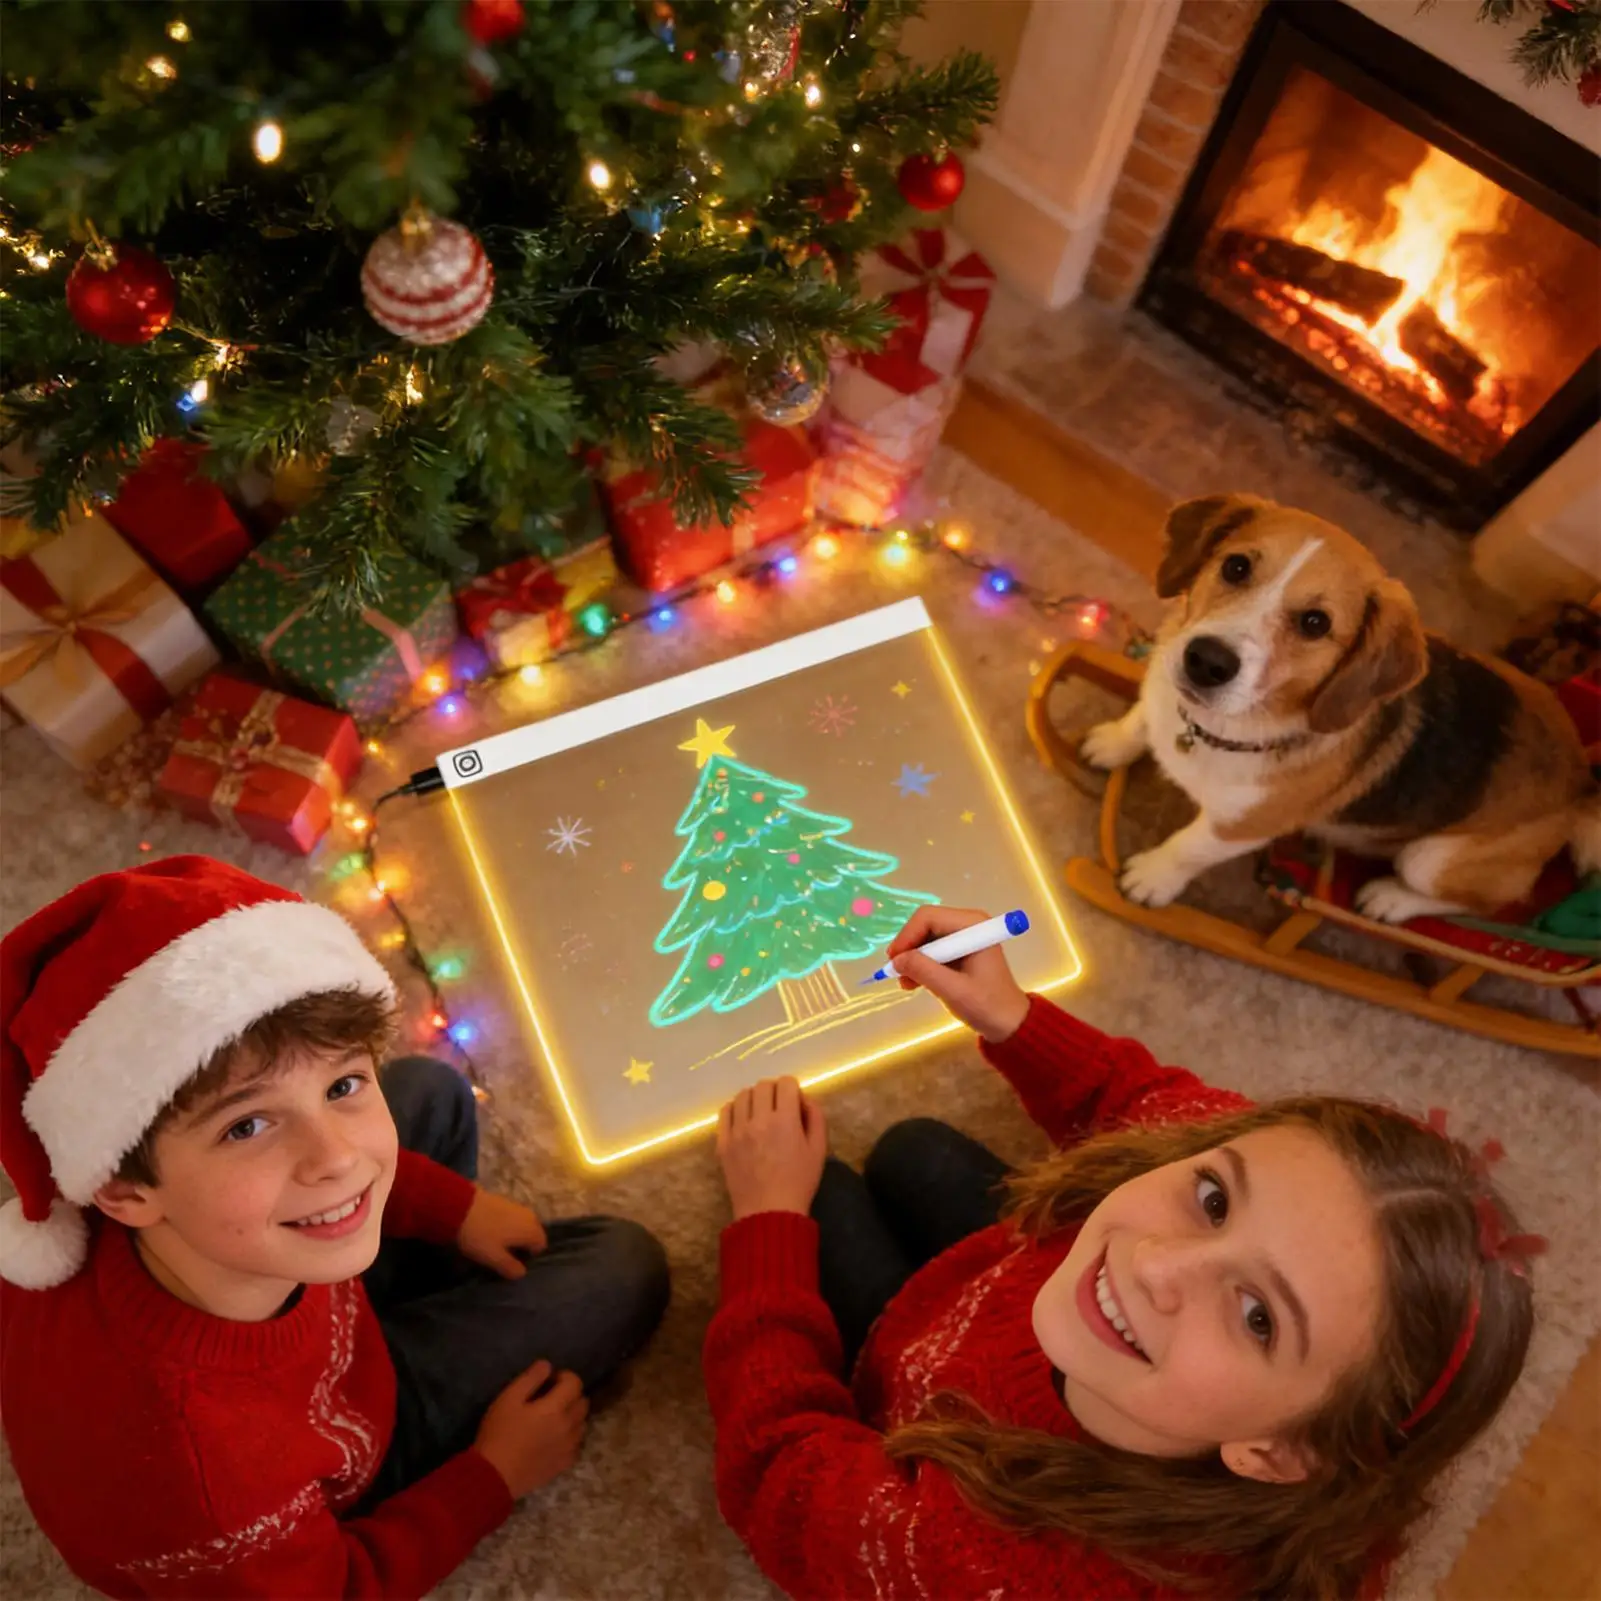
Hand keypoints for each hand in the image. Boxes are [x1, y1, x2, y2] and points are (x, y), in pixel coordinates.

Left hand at [457, 1188, 546, 1278]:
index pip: (541, 1246)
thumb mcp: (495, 1258)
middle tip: (503, 1254)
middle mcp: (530, 1215)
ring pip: (522, 1225)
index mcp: (531, 1230)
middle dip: (522, 1245)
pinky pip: (513, 1217)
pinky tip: (490, 1230)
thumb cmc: (481, 1235)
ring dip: (514, 1235)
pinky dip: (506, 1225)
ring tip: (495, 1243)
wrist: (460, 1206)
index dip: (528, 1257)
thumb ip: (511, 1268)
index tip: (511, 1262)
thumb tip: (522, 1272)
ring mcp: (517, 1205)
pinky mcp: (505, 1200)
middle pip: (533, 1234)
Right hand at [473, 1360, 588, 1498]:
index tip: (550, 1380)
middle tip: (551, 1397)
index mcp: (556, 1408)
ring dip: (572, 1415)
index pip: (575, 1383)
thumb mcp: (508, 1399)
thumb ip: (531, 1378)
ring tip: (552, 1418)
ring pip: (582, 1423)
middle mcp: (569, 1426)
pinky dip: (570, 1437)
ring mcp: (568, 1447)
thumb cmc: (499, 1433)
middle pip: (582, 1402)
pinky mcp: (564, 1464)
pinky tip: (553, 1439)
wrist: (495, 1476)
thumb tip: (547, 1365)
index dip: (565, 1376)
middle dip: (571, 1394)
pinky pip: (576, 1444)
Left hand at [717, 1077, 827, 1221]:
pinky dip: (735, 1108)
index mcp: (785, 1120)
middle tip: (779, 1107)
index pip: (786, 1083)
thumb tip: (804, 1099)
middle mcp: (759, 1120)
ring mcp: (737, 1131)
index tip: (794, 1103)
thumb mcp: (819, 1150)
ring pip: (742, 1095)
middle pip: (763, 1085)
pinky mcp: (723, 1142)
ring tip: (760, 1113)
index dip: (793, 1089)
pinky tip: (743, 1119)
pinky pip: (725, 1112)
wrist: (769, 1213)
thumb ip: (815, 1118)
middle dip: (774, 1091)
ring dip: (754, 1098)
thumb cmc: (799, 1183)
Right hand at [886, 906, 1029, 1043]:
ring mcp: (963, 936)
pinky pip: (931, 949)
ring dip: (912, 959)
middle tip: (896, 972)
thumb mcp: (953, 990)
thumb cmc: (987, 1005)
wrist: (1008, 1022)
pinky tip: (914, 982)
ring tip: (906, 983)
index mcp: (973, 925)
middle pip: (925, 925)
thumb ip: (924, 971)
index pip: (928, 917)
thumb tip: (897, 960)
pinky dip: (920, 964)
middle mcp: (968, 924)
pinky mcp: (958, 950)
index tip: (894, 961)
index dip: (907, 936)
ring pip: (925, 938)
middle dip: (908, 948)